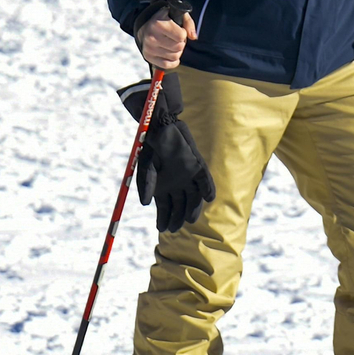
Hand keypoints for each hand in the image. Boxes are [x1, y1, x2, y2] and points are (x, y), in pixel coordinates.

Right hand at [122, 76, 215, 231]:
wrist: (161, 126)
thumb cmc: (151, 146)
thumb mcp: (145, 166)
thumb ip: (146, 183)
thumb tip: (145, 204)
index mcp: (163, 187)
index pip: (165, 208)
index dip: (164, 219)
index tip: (162, 228)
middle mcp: (177, 185)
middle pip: (181, 207)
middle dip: (178, 219)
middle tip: (175, 228)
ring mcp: (190, 177)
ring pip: (194, 198)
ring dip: (193, 209)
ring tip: (190, 219)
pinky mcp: (199, 167)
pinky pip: (206, 182)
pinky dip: (208, 189)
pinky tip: (208, 198)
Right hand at [136, 11, 196, 69]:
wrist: (146, 26)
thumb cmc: (165, 20)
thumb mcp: (177, 15)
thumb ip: (188, 23)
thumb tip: (193, 37)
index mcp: (158, 24)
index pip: (181, 36)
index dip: (183, 33)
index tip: (178, 29)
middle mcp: (151, 37)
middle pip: (179, 47)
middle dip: (181, 43)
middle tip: (175, 38)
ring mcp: (149, 48)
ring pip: (175, 57)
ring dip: (177, 51)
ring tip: (172, 44)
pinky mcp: (148, 57)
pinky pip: (167, 65)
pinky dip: (173, 61)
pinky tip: (170, 53)